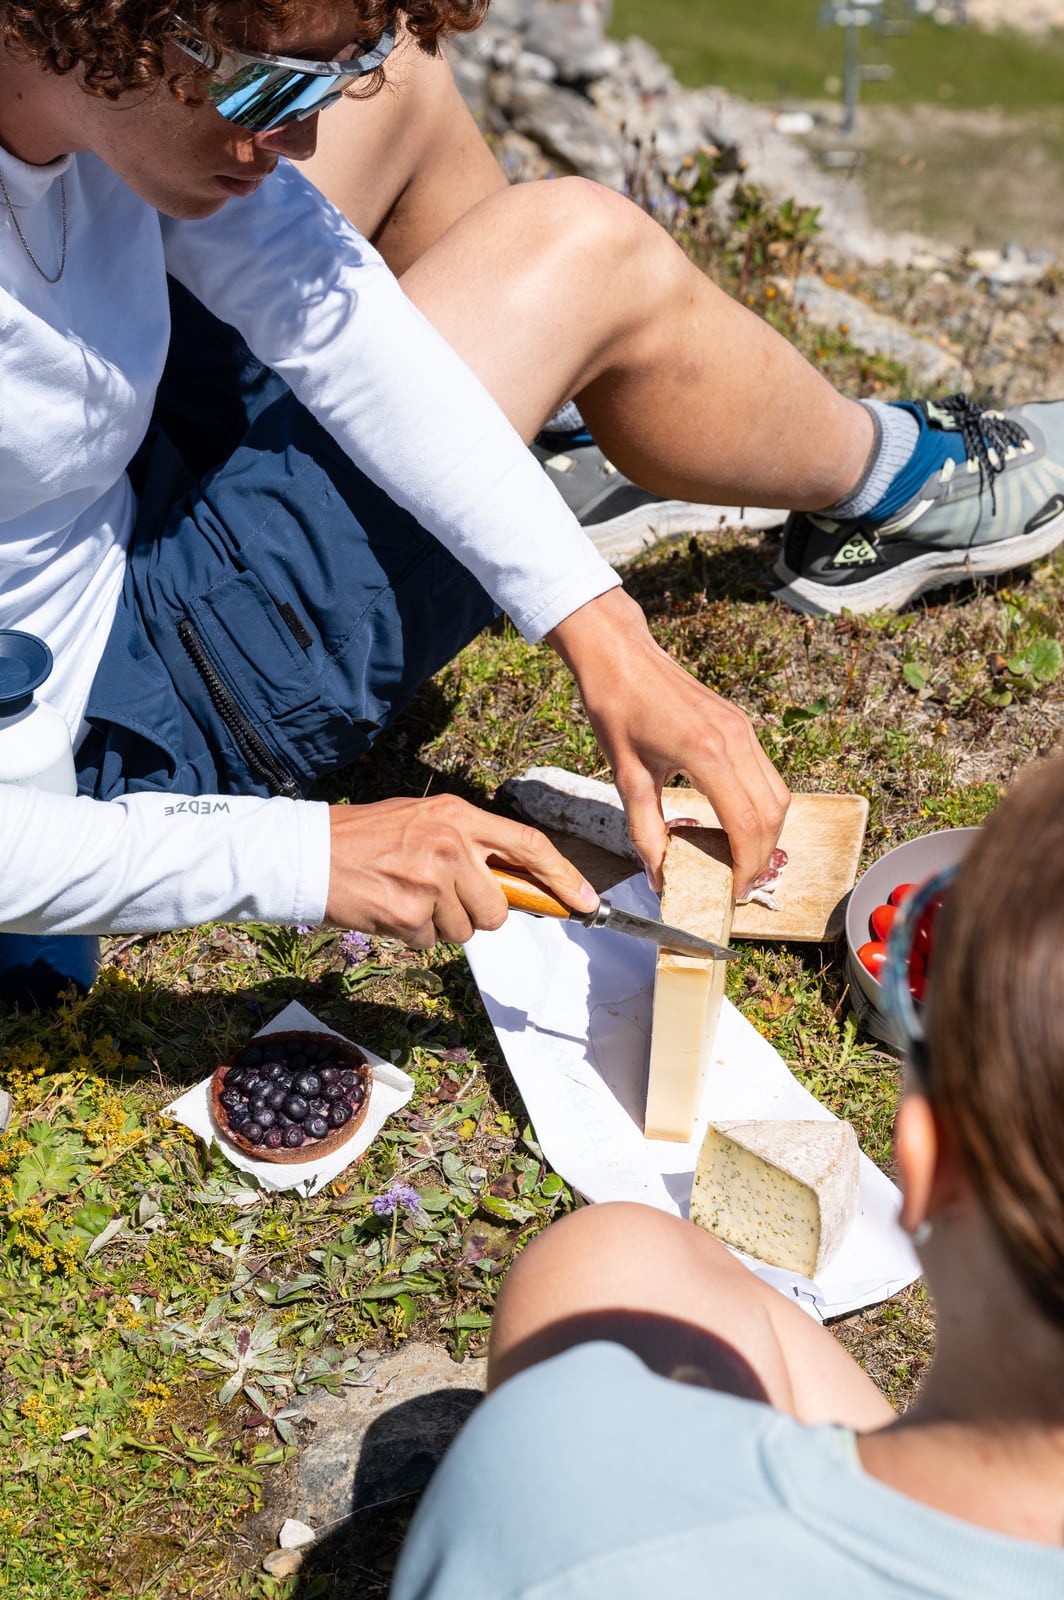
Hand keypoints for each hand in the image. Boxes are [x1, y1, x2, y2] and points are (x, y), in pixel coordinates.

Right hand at [324, 794, 597, 946]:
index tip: (585, 902)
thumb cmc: (365, 837)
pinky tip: (388, 908)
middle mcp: (451, 845)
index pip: (529, 846)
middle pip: (498, 908)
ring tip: (404, 895)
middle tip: (441, 898)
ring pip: (465, 931)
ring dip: (439, 924)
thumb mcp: (424, 821)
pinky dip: (411, 934)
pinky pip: (431, 942)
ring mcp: (432, 881)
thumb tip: (516, 881)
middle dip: (478, 914)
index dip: (562, 877)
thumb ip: (468, 844)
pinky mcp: (411, 914)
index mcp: (459, 816)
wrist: (308, 852)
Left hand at [547, 587, 789, 895]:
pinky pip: (766, 773)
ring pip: (777, 793)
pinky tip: (736, 823)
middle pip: (773, 812)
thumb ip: (645, 830)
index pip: (746, 824)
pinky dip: (761, 805)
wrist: (619, 656)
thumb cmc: (616, 709)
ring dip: (767, 831)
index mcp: (707, 754)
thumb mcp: (626, 776)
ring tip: (741, 859)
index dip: (745, 865)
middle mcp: (735, 739)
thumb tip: (658, 874)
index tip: (734, 891)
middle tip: (740, 883)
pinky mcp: (740, 724)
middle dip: (763, 855)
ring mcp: (742, 728)